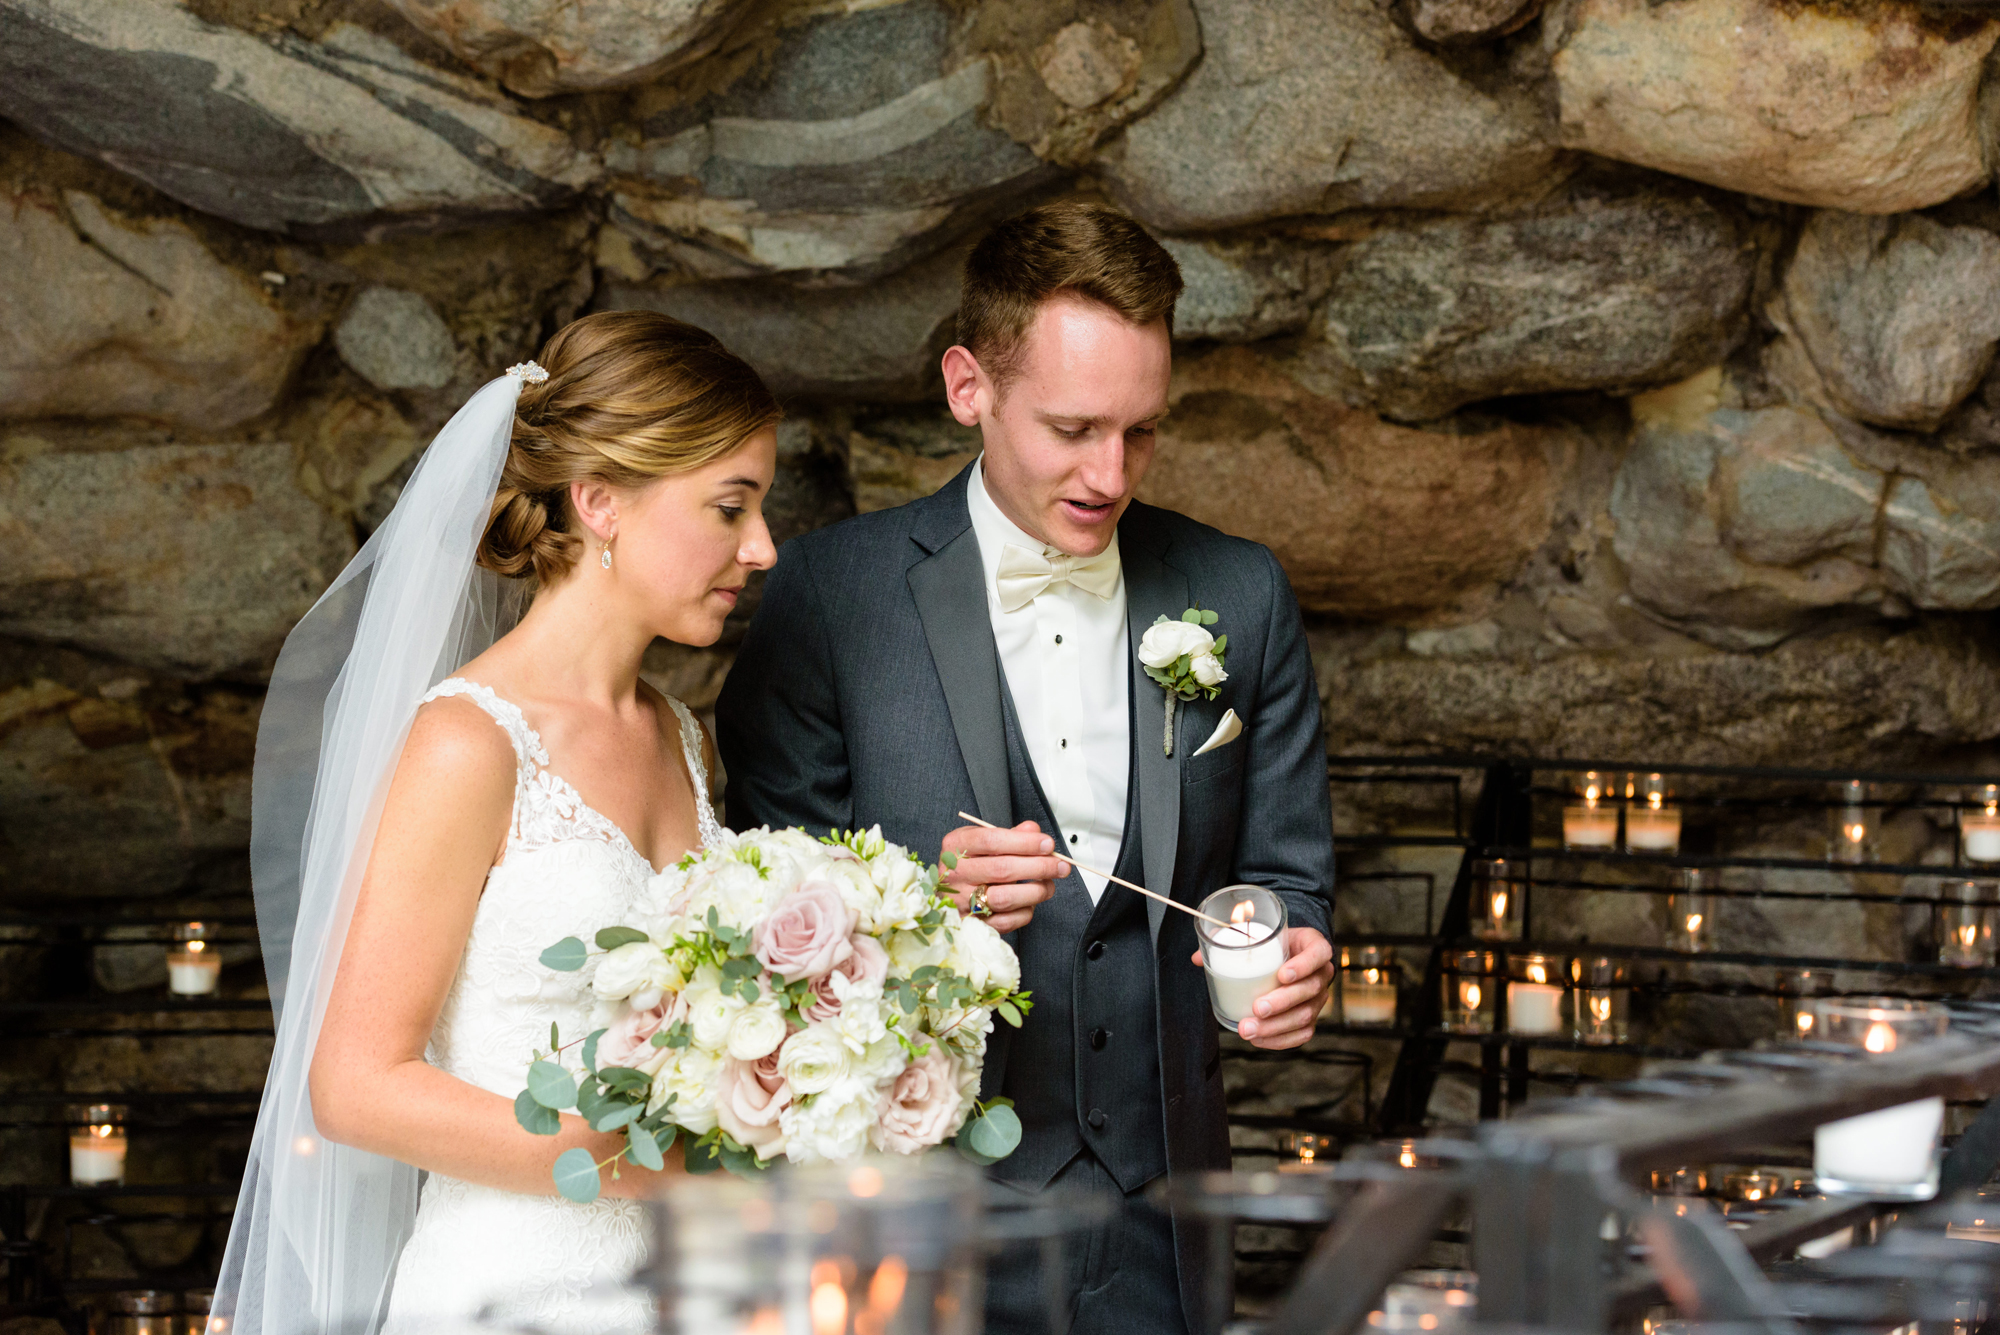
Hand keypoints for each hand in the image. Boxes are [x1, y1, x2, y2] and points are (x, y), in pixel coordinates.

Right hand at [940, 820, 1068, 933]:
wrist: (949, 891)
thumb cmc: (972, 862)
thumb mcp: (983, 840)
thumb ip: (1010, 834)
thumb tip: (1034, 831)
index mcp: (956, 846)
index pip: (992, 841)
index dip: (1024, 842)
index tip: (1048, 844)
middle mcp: (955, 874)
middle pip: (1002, 869)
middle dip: (1039, 866)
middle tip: (1060, 865)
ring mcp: (961, 901)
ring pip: (1005, 898)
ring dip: (1036, 891)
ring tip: (1049, 884)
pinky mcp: (973, 924)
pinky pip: (1006, 921)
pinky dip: (1026, 911)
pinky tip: (1032, 901)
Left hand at [1192, 926, 1332, 1048]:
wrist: (1288, 957)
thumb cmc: (1272, 945)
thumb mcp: (1259, 936)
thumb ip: (1229, 942)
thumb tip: (1197, 958)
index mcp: (1314, 946)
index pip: (1319, 953)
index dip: (1304, 965)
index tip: (1282, 974)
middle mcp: (1321, 974)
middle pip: (1310, 990)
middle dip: (1282, 1002)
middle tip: (1257, 1008)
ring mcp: (1318, 998)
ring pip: (1305, 1016)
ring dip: (1276, 1026)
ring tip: (1248, 1028)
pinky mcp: (1310, 1017)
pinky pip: (1301, 1034)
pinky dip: (1279, 1039)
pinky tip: (1258, 1039)